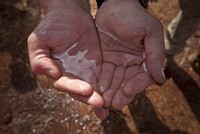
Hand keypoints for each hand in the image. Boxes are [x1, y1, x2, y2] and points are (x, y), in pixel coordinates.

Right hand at [27, 0, 107, 117]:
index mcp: (56, 72)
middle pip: (79, 90)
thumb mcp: (38, 41)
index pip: (64, 85)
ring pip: (92, 88)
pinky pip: (102, 78)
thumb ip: (39, 59)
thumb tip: (52, 74)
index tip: (86, 90)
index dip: (74, 88)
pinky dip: (107, 88)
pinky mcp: (96, 65)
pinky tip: (115, 95)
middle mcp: (70, 74)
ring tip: (107, 107)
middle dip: (89, 98)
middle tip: (100, 104)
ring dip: (99, 99)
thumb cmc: (51, 26)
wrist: (69, 14)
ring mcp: (84, 71)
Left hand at [95, 0, 165, 113]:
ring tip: (103, 102)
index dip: (136, 86)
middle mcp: (131, 63)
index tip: (127, 91)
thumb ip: (155, 54)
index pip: (142, 77)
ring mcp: (117, 62)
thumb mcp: (150, 32)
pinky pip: (102, 72)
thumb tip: (160, 78)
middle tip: (113, 104)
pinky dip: (100, 81)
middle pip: (127, 82)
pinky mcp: (104, 59)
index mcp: (144, 58)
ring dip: (109, 91)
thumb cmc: (134, 16)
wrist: (114, 5)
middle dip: (120, 94)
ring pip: (114, 80)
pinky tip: (96, 89)